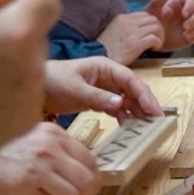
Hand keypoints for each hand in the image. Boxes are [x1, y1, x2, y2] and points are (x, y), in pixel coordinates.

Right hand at [0, 0, 59, 173]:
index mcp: (17, 33)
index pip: (46, 2)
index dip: (19, 3)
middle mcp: (35, 66)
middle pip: (37, 33)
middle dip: (10, 32)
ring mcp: (34, 97)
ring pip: (32, 63)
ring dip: (8, 61)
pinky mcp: (28, 121)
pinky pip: (26, 91)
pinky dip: (7, 89)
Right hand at [0, 122, 102, 194]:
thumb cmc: (3, 144)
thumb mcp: (36, 135)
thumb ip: (59, 148)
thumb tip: (84, 170)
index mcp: (56, 135)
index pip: (91, 161)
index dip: (92, 177)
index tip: (87, 184)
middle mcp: (50, 151)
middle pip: (89, 182)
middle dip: (85, 193)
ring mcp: (37, 169)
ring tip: (46, 192)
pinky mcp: (22, 186)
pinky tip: (26, 193)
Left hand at [44, 57, 163, 117]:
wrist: (36, 87)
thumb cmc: (53, 80)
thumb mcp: (75, 89)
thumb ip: (97, 97)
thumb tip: (120, 104)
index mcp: (105, 67)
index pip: (130, 79)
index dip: (144, 94)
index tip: (153, 109)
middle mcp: (108, 77)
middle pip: (133, 90)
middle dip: (146, 104)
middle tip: (157, 121)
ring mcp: (105, 89)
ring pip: (128, 100)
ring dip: (137, 112)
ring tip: (147, 126)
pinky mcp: (99, 100)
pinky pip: (117, 109)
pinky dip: (124, 117)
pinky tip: (129, 127)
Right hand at [96, 11, 164, 64]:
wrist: (97, 58)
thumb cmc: (106, 49)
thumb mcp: (114, 31)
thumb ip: (126, 27)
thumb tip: (140, 28)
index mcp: (122, 18)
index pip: (145, 14)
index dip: (152, 24)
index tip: (151, 34)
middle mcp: (127, 22)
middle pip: (153, 19)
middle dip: (158, 30)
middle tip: (157, 40)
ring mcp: (131, 33)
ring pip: (156, 27)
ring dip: (160, 37)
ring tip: (155, 46)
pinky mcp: (135, 44)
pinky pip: (154, 38)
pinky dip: (158, 44)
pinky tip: (153, 49)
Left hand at [145, 0, 193, 49]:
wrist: (155, 40)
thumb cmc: (153, 23)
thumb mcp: (151, 12)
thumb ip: (156, 2)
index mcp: (180, 3)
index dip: (191, 5)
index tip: (184, 14)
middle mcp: (190, 11)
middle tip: (185, 27)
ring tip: (185, 34)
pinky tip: (188, 39)